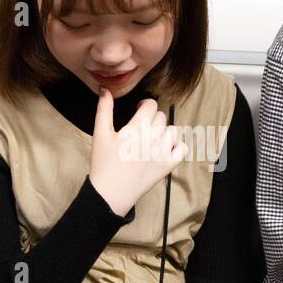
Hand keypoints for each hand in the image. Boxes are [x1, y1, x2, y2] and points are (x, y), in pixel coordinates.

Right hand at [88, 90, 187, 215]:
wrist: (110, 193)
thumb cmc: (104, 164)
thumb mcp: (100, 134)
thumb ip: (104, 109)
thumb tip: (105, 89)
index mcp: (137, 128)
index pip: (151, 105)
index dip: (144, 105)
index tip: (138, 111)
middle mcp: (153, 138)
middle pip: (161, 117)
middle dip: (152, 118)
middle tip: (141, 128)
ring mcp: (163, 152)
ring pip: (172, 131)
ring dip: (163, 131)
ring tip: (151, 138)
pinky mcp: (168, 166)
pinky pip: (182, 149)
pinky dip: (177, 146)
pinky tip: (165, 148)